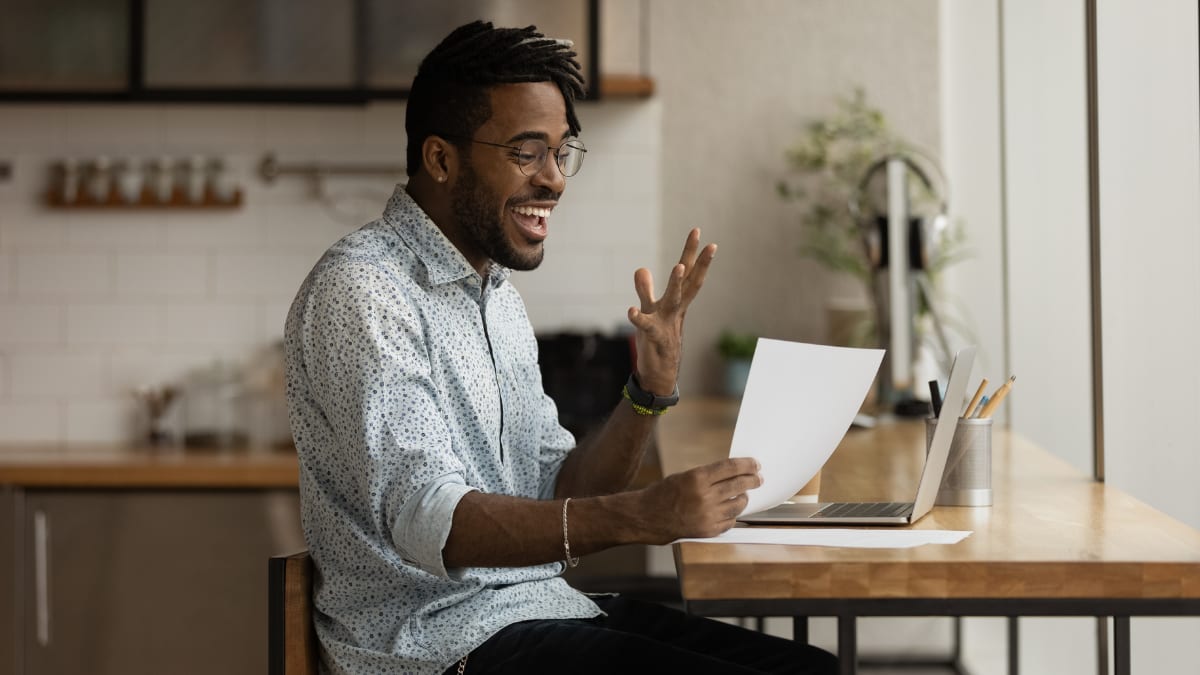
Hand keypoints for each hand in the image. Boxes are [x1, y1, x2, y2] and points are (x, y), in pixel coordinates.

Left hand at [627, 228, 716, 393]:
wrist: (659, 373)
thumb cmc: (657, 339)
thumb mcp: (651, 309)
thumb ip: (645, 289)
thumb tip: (642, 268)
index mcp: (677, 301)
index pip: (687, 273)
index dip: (692, 253)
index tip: (698, 231)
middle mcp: (675, 310)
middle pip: (689, 282)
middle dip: (699, 263)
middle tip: (710, 244)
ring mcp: (667, 323)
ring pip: (673, 301)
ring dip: (676, 284)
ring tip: (678, 268)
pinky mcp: (654, 337)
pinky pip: (647, 326)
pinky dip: (639, 318)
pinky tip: (630, 310)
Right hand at [636, 458, 760, 541]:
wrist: (648, 517)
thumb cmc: (664, 494)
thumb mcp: (685, 476)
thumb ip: (708, 476)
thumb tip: (732, 473)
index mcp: (697, 478)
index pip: (731, 468)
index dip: (747, 465)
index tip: (755, 464)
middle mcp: (704, 497)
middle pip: (738, 485)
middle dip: (753, 480)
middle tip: (758, 478)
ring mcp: (708, 515)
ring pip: (738, 505)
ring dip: (744, 498)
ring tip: (744, 494)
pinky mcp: (708, 530)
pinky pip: (730, 521)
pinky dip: (732, 514)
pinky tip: (731, 510)